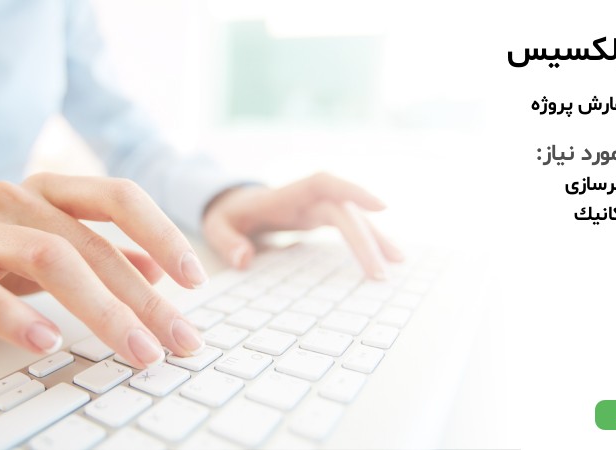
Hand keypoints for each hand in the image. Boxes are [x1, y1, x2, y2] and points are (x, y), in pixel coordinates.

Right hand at [0, 173, 206, 366]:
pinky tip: (48, 342)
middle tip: (175, 338)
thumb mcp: (65, 246)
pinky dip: (15, 318)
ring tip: (133, 348)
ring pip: (46, 259)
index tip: (196, 279)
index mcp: (56, 190)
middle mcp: (18, 198)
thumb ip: (111, 254)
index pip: (120, 197)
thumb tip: (162, 273)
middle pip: (91, 244)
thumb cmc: (11, 253)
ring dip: (99, 309)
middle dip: (142, 298)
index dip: (163, 233)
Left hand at [202, 172, 403, 277]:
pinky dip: (368, 241)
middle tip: (381, 273)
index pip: (325, 184)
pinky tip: (386, 258)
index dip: (353, 191)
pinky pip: (351, 226)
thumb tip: (244, 259)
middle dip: (366, 239)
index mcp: (287, 194)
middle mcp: (309, 197)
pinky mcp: (323, 218)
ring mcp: (318, 207)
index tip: (382, 207)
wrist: (233, 204)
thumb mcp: (216, 226)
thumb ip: (226, 241)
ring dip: (377, 238)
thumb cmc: (228, 214)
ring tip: (399, 262)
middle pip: (345, 211)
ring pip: (355, 218)